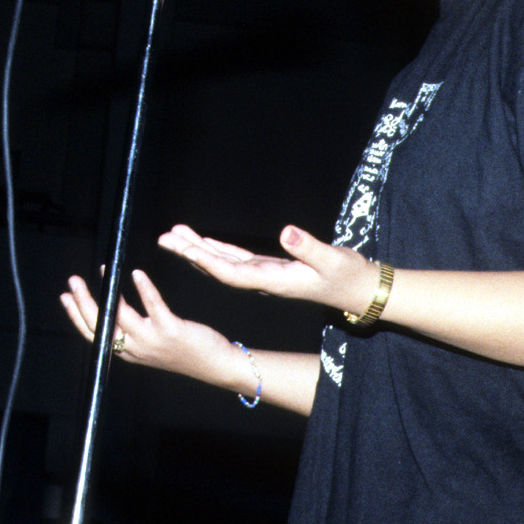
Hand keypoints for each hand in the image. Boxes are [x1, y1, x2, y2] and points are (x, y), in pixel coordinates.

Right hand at [59, 269, 236, 385]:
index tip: (65, 297)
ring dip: (108, 291)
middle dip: (82, 302)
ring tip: (104, 269)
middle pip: (100, 325)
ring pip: (119, 316)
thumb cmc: (185, 350)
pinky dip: (143, 289)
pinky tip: (137, 273)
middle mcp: (135, 348)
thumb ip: (132, 329)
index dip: (76, 316)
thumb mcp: (151, 344)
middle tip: (73, 280)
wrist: (215, 366)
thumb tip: (115, 305)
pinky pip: (153, 306)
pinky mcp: (170, 331)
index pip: (94, 335)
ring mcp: (152, 340)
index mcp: (128, 352)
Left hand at [157, 224, 379, 314]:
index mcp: (275, 280)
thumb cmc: (348, 276)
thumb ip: (309, 247)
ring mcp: (265, 274)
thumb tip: (288, 232)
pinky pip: (236, 258)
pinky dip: (216, 248)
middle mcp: (263, 280)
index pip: (233, 273)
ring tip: (173, 235)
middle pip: (219, 268)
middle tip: (164, 239)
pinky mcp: (270, 267)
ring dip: (198, 249)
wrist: (359, 291)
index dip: (209, 261)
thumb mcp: (332, 260)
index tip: (187, 250)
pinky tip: (202, 242)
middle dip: (191, 253)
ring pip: (223, 262)